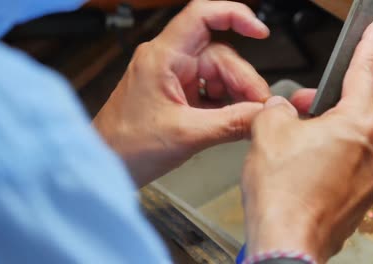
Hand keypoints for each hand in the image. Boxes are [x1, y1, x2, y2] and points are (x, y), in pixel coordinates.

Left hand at [93, 0, 312, 186]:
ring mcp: (172, 77)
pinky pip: (209, 90)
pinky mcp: (176, 94)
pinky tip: (231, 119)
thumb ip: (231, 124)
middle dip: (243, 80)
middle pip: (219, 54)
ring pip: (217, 74)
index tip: (260, 31)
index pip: (201, 16)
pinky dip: (224, 103)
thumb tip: (265, 114)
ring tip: (246, 118)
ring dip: (235, 94)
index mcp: (162, 57)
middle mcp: (167, 61)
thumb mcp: (186, 135)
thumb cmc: (127, 146)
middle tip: (258, 108)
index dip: (234, 15)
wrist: (107, 164)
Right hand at [242, 16, 372, 262]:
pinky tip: (295, 176)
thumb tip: (282, 110)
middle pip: (348, 114)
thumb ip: (277, 108)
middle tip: (294, 112)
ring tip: (287, 153)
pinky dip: (319, 166)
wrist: (284, 244)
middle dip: (320, 108)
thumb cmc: (281, 193)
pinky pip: (339, 171)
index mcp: (356, 127)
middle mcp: (371, 153)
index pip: (366, 72)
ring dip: (317, 140)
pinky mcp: (356, 203)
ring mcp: (367, 181)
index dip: (370, 44)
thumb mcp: (267, 131)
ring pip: (342, 145)